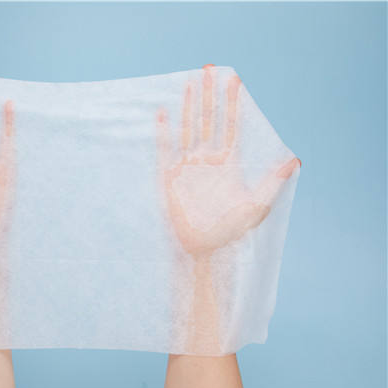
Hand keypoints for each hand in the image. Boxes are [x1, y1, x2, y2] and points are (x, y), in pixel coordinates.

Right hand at [156, 64, 300, 353]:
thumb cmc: (232, 229)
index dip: (234, 103)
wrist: (204, 248)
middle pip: (209, 119)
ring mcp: (188, 166)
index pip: (232, 125)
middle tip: (209, 68)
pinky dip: (163, 132)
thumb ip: (273, 181)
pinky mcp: (169, 177)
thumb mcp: (257, 205)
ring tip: (190, 83)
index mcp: (228, 163)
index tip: (235, 80)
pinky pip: (165, 149)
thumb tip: (296, 159)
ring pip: (188, 128)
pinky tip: (162, 112)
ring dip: (189, 106)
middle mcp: (207, 159)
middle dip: (210, 94)